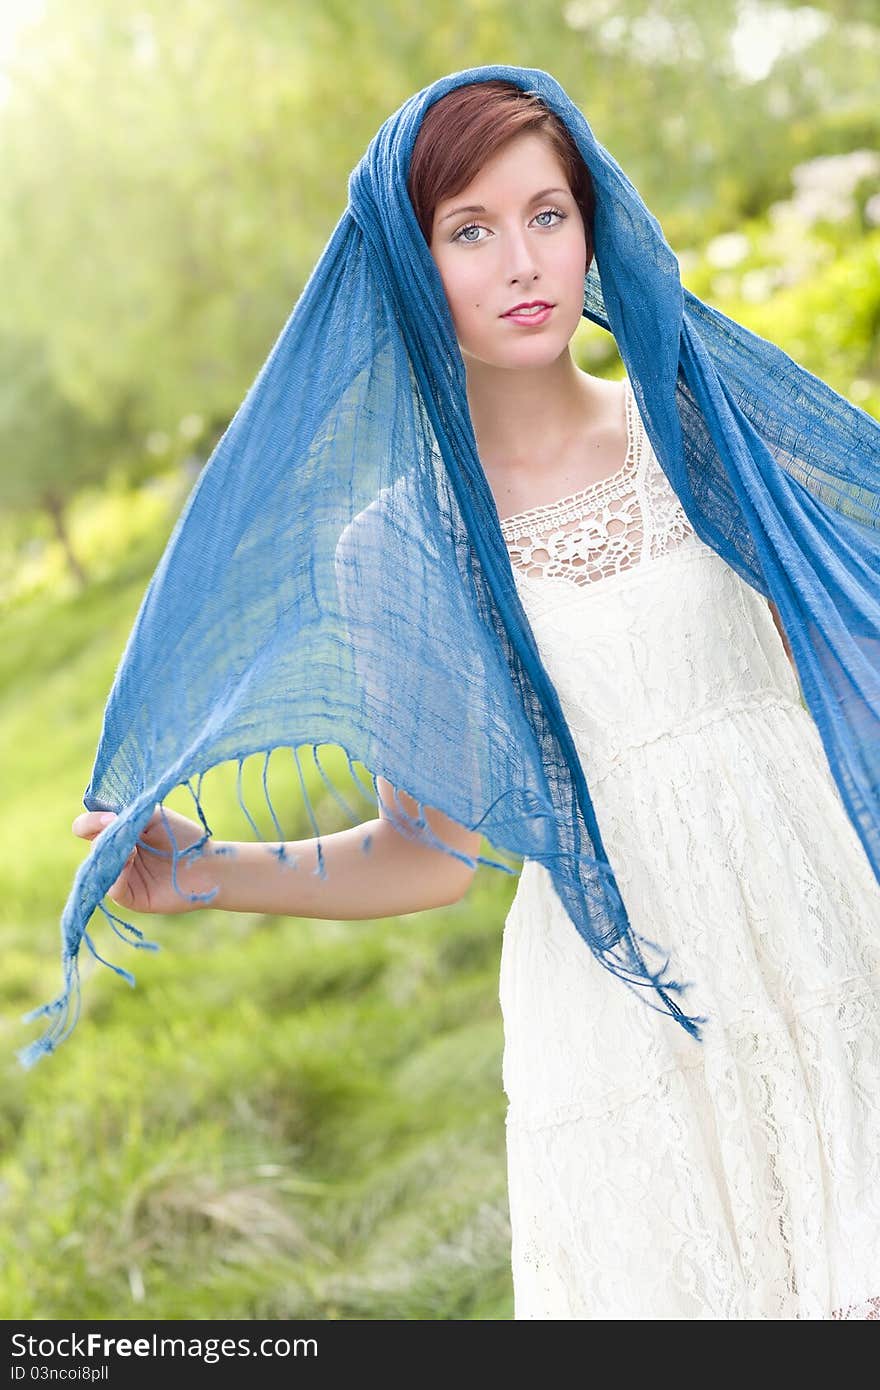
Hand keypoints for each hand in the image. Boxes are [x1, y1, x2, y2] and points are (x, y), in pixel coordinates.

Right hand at [71, 805, 218, 914]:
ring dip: (110, 853)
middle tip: (117, 826)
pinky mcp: (130, 898)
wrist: (208, 863)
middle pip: (91, 845)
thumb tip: (105, 823)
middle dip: (103, 834)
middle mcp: (115, 856)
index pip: (87, 826)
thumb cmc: (183, 838)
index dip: (92, 820)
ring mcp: (120, 878)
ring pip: (99, 867)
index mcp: (117, 834)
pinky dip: (118, 874)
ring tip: (131, 846)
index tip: (111, 815)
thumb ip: (129, 815)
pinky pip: (113, 888)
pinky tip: (130, 859)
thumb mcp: (153, 817)